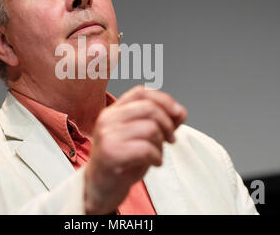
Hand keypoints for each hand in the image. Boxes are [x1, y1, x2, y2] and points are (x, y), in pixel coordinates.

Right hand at [84, 85, 186, 213]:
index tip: (179, 113)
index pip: (141, 92)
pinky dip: (157, 157)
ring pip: (151, 128)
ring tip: (156, 154)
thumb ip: (159, 122)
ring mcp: (107, 136)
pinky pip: (146, 149)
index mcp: (113, 111)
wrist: (100, 188)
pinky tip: (154, 163)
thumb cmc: (121, 162)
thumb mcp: (140, 137)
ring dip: (161, 144)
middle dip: (168, 124)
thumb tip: (180, 112)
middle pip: (149, 108)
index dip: (164, 99)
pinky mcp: (111, 154)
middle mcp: (107, 119)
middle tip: (171, 139)